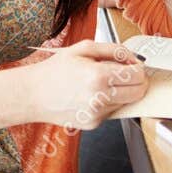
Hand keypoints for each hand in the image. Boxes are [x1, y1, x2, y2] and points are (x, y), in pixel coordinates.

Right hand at [23, 42, 146, 129]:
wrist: (32, 94)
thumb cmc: (55, 70)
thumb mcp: (84, 48)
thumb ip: (114, 50)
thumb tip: (134, 58)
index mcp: (99, 76)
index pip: (138, 76)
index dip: (139, 68)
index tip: (133, 65)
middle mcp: (100, 98)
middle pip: (139, 93)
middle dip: (137, 82)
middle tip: (126, 74)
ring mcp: (97, 114)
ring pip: (127, 103)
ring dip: (122, 92)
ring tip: (102, 83)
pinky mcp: (93, 124)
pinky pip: (112, 111)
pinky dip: (108, 102)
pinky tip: (91, 95)